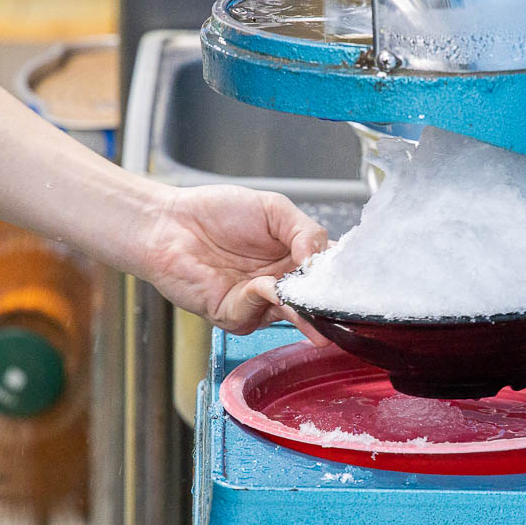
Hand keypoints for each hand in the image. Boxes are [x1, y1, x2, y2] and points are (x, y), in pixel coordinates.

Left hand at [139, 185, 330, 343]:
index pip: (328, 274)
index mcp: (294, 259)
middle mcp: (280, 285)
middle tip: (340, 295)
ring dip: (301, 303)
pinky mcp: (234, 315)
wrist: (169, 223)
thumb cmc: (216, 212)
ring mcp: (259, 303)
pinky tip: (265, 282)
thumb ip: (306, 231)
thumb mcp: (274, 209)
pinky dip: (266, 298)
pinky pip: (258, 313)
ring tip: (308, 292)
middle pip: (316, 301)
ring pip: (293, 314)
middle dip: (328, 299)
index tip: (356, 276)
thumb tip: (322, 260)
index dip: (342, 276)